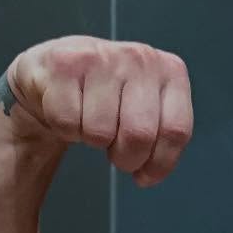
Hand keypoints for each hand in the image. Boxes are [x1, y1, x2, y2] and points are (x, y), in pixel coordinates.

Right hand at [4, 36, 192, 185]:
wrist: (56, 71)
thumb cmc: (108, 98)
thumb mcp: (146, 112)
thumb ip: (160, 138)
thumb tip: (147, 176)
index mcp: (170, 71)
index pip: (176, 131)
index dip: (159, 163)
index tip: (144, 174)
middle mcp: (141, 57)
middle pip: (139, 135)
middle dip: (125, 159)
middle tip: (115, 152)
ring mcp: (102, 56)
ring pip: (100, 132)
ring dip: (92, 140)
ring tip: (90, 120)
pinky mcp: (64, 62)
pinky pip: (68, 122)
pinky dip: (66, 129)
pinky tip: (70, 109)